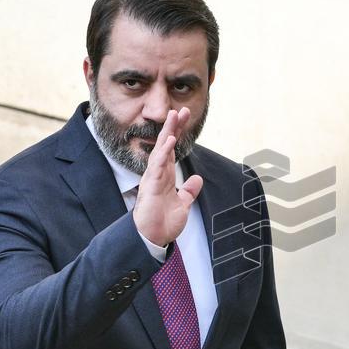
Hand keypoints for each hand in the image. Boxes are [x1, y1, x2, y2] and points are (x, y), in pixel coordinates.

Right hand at [132, 108, 203, 246]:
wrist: (153, 239)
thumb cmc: (163, 222)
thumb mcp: (183, 204)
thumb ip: (189, 191)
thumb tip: (197, 180)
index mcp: (166, 176)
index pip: (173, 150)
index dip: (178, 134)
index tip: (184, 118)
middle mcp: (158, 174)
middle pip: (166, 145)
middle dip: (173, 127)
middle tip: (181, 110)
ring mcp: (153, 179)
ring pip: (161, 151)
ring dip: (168, 133)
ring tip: (174, 117)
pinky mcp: (150, 187)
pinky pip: (157, 166)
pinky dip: (164, 153)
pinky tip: (170, 141)